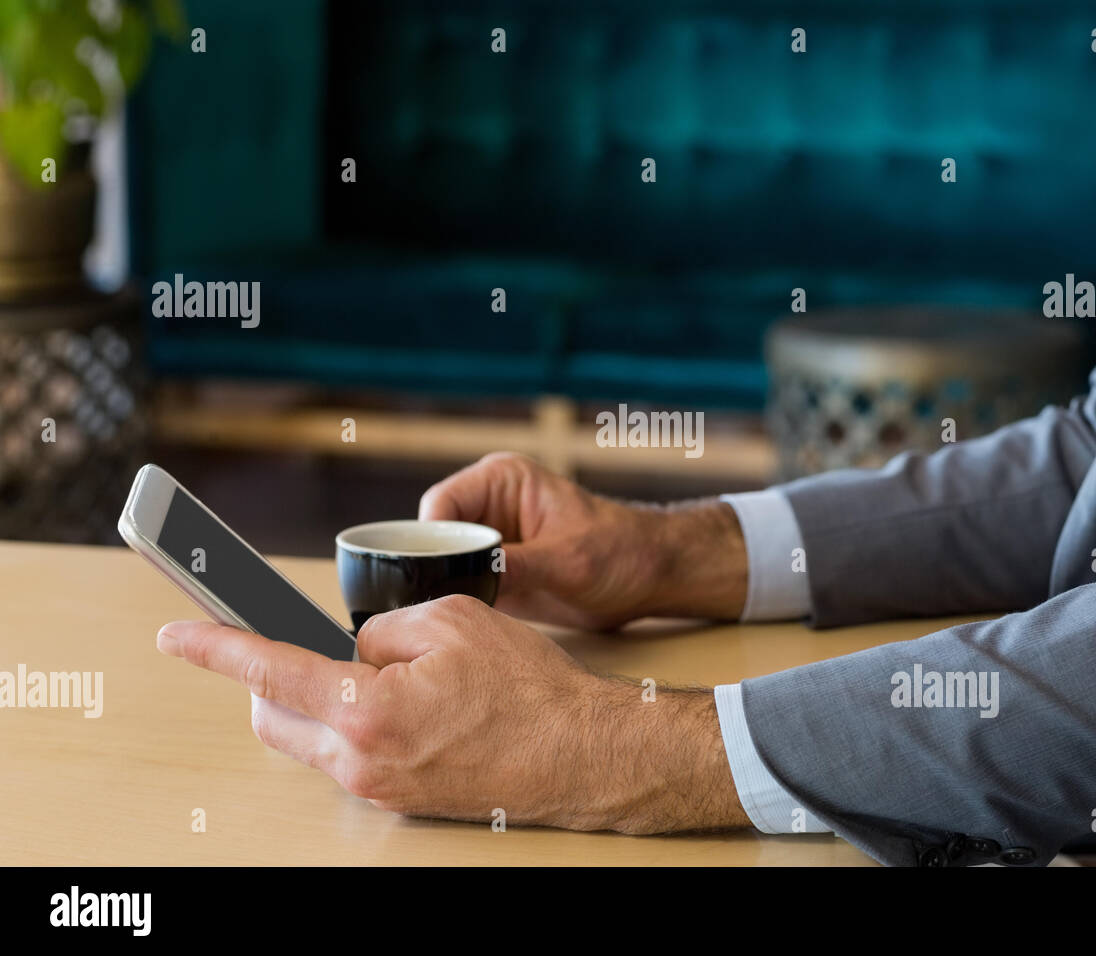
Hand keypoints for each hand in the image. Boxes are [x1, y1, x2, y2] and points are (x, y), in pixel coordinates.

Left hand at [156, 596, 749, 832]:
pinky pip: (351, 755)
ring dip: (322, 702)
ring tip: (381, 674)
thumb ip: (382, 631)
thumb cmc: (527, 689)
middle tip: (307, 646)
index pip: (269, 670)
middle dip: (273, 678)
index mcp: (368, 710)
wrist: (578, 754)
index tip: (176, 634)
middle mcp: (361, 760)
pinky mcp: (398, 799)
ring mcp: (378, 788)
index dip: (215, 646)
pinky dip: (357, 722)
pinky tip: (406, 702)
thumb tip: (357, 651)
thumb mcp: (451, 621)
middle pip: (274, 716)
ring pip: (312, 738)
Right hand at [419, 452, 746, 628]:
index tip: (433, 579)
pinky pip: (462, 586)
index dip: (429, 543)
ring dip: (444, 591)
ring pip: (443, 565)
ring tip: (447, 622)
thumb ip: (513, 567)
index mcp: (500, 480)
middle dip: (431, 571)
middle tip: (436, 609)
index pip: (439, 506)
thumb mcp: (566, 561)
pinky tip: (463, 627)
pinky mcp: (496, 570)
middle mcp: (488, 505)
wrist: (652, 577)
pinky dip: (460, 605)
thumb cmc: (621, 552)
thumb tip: (465, 578)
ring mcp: (490, 539)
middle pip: (433, 537)